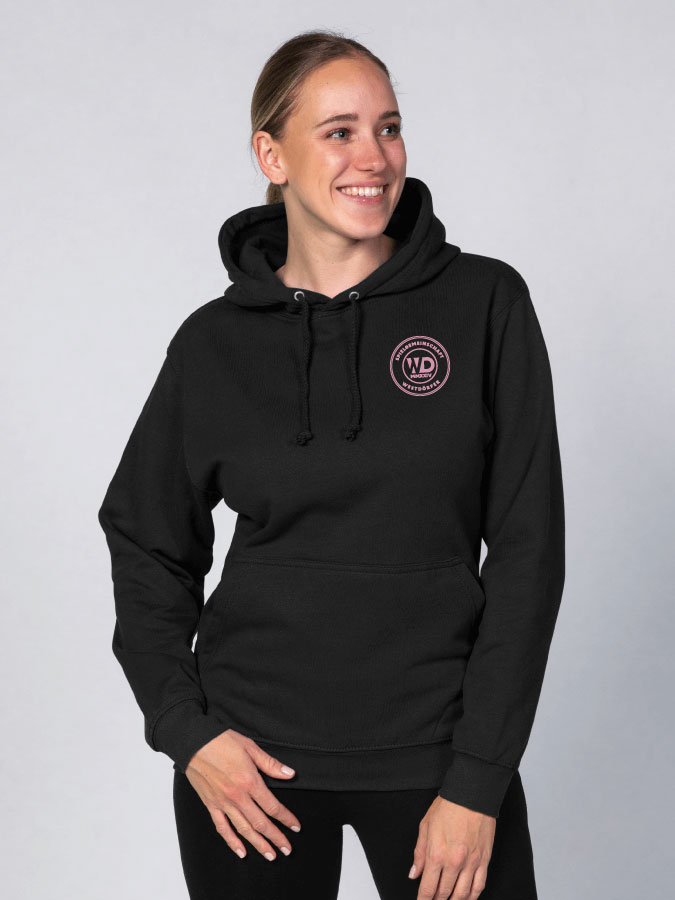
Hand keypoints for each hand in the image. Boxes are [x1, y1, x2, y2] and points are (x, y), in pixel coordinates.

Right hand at [185, 728, 301, 859]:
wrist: (193, 742)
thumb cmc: (221, 741)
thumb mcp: (250, 747)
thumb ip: (270, 764)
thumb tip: (290, 774)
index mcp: (250, 781)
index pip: (272, 806)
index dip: (286, 818)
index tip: (295, 827)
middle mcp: (237, 796)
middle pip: (261, 823)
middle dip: (276, 838)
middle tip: (287, 849)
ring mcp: (223, 803)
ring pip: (243, 829)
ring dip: (258, 844)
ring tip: (270, 855)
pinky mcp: (211, 805)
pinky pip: (222, 828)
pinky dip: (232, 842)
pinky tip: (241, 852)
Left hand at [408, 796, 495, 898]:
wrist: (472, 794)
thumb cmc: (448, 806)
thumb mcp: (425, 826)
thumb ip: (419, 852)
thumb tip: (414, 873)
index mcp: (436, 854)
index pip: (428, 888)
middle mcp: (454, 862)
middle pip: (444, 893)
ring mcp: (471, 863)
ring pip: (462, 895)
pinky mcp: (484, 860)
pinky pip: (479, 886)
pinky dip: (472, 897)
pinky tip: (467, 899)